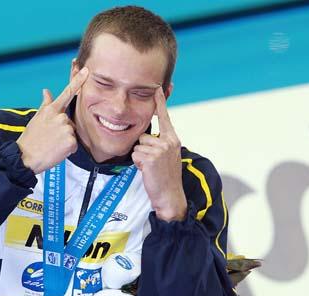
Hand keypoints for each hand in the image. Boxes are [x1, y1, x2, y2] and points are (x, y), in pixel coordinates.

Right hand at [16, 67, 88, 173]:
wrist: (25, 157)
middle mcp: (60, 116)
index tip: (87, 70)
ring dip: (65, 140)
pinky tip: (57, 150)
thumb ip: (46, 104)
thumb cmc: (31, 138)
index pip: (67, 92)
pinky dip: (68, 150)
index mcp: (51, 110)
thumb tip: (46, 90)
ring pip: (72, 134)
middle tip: (50, 138)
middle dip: (63, 130)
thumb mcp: (37, 118)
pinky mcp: (71, 141)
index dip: (78, 80)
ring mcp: (66, 128)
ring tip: (52, 144)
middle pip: (69, 122)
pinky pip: (74, 145)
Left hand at [131, 88, 186, 220]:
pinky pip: (135, 155)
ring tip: (150, 168)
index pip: (165, 117)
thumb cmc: (166, 177)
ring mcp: (160, 149)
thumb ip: (161, 144)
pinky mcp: (151, 158)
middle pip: (143, 136)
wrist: (170, 196)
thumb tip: (147, 137)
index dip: (160, 102)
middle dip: (143, 149)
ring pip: (138, 146)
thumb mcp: (168, 156)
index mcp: (173, 139)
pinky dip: (137, 164)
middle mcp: (168, 142)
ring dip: (140, 157)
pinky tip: (147, 171)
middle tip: (152, 163)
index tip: (158, 87)